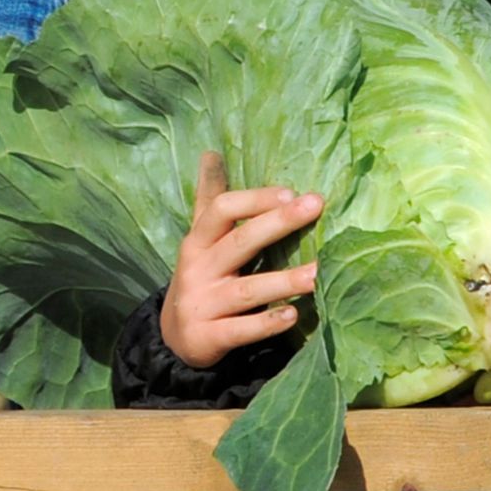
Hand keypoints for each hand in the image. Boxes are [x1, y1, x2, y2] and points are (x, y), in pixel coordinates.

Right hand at [161, 154, 323, 369]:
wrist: (173, 338)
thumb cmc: (200, 275)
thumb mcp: (199, 237)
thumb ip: (210, 198)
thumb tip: (211, 152)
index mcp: (198, 241)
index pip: (221, 209)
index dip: (254, 199)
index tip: (291, 192)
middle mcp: (198, 269)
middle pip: (239, 242)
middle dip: (277, 223)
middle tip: (315, 205)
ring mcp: (203, 305)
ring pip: (247, 290)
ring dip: (283, 281)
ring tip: (317, 274)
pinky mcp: (209, 338)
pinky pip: (241, 330)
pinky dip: (266, 323)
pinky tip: (293, 315)